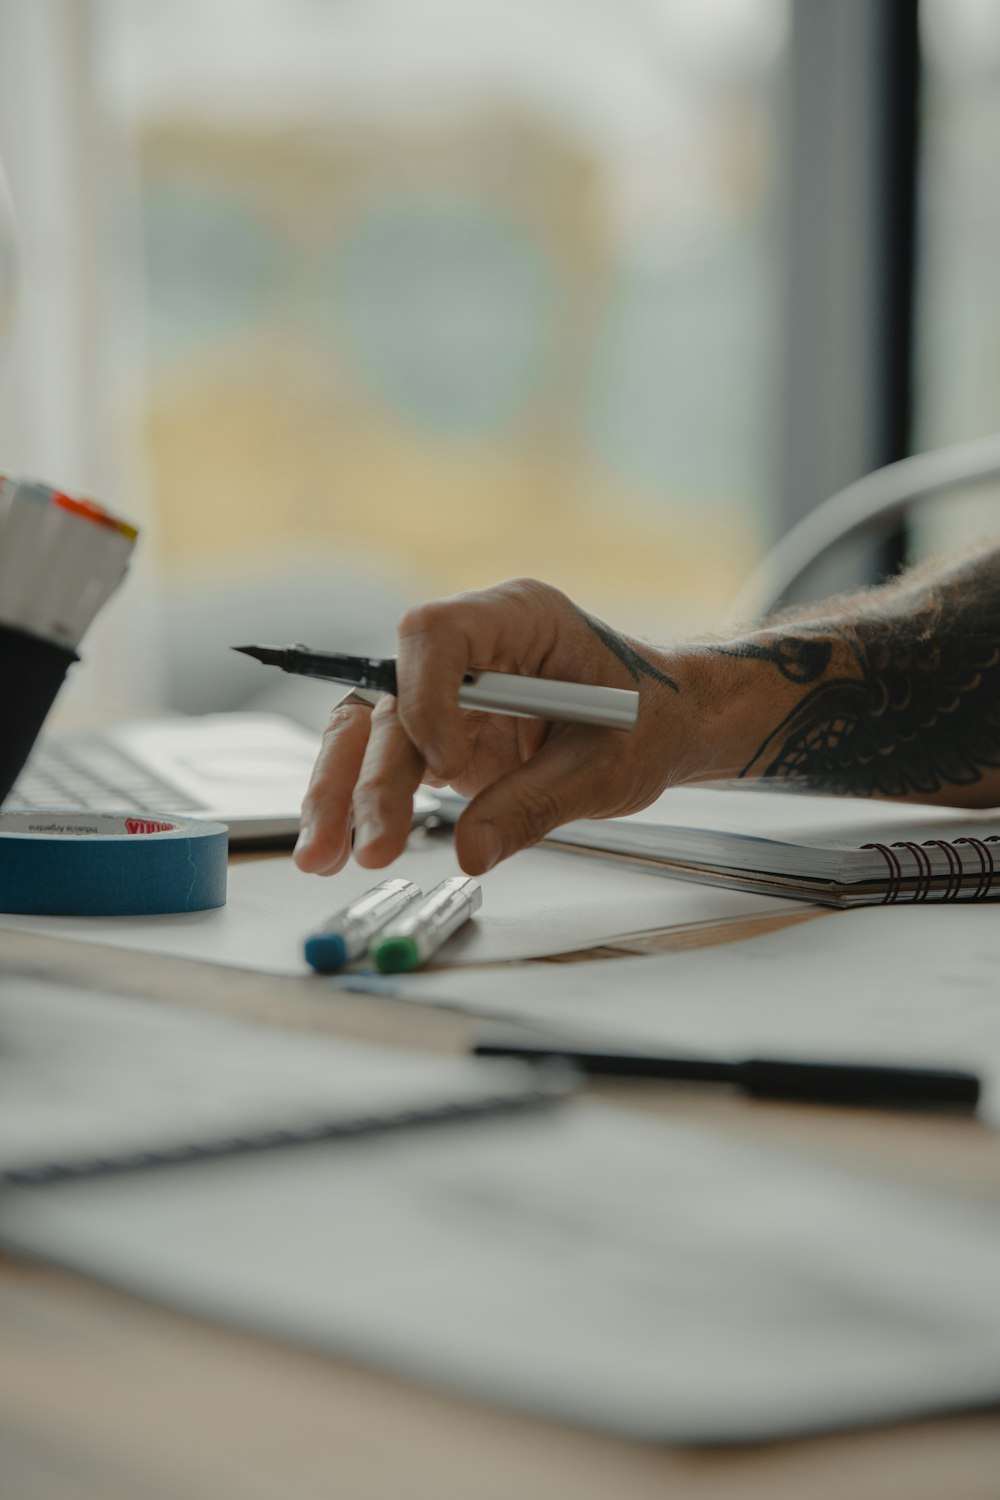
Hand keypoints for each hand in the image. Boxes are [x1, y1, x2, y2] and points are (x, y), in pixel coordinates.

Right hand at [292, 577, 703, 876]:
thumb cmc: (649, 719)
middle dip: (367, 772)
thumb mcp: (607, 767)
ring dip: (343, 794)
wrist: (666, 724)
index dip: (427, 696)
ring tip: (323, 857)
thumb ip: (534, 803)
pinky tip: (341, 846)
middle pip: (389, 694)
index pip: (437, 633)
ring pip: (372, 731)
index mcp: (518, 618)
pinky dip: (362, 805)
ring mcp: (450, 692)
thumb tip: (469, 851)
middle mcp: (471, 649)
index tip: (447, 764)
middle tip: (368, 843)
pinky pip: (388, 762)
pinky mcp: (442, 733)